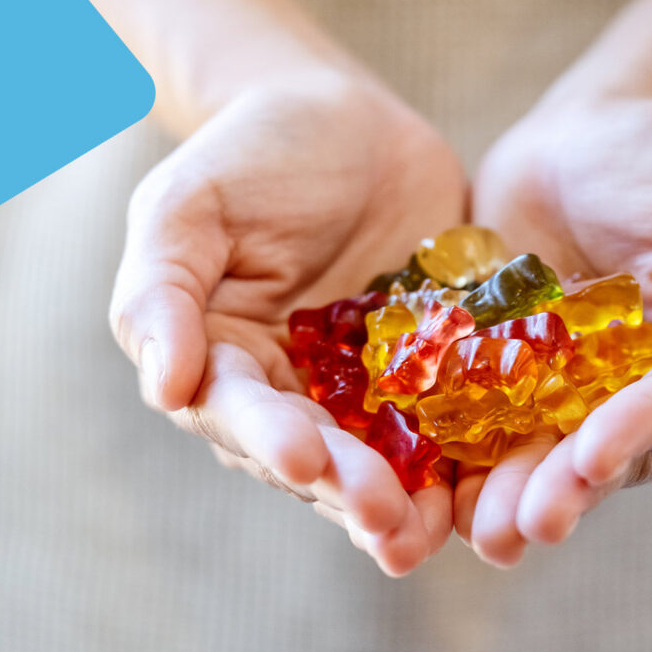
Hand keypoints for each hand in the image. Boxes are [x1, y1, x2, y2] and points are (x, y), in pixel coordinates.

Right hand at [109, 75, 465, 575]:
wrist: (345, 119)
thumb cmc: (253, 152)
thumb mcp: (189, 205)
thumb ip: (163, 291)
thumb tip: (163, 388)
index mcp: (227, 360)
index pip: (242, 414)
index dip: (272, 441)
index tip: (306, 461)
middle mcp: (295, 387)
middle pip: (317, 453)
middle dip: (351, 491)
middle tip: (390, 525)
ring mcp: (365, 383)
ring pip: (382, 453)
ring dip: (406, 498)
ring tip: (431, 532)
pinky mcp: (429, 365)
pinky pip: (445, 413)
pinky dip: (464, 450)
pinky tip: (488, 480)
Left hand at [458, 97, 651, 566]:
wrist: (589, 134)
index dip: (634, 437)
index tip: (593, 462)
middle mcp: (635, 395)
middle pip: (600, 451)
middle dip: (562, 490)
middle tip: (522, 529)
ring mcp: (566, 390)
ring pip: (539, 450)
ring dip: (507, 492)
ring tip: (477, 528)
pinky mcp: (506, 372)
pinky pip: (481, 415)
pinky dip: (457, 447)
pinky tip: (432, 480)